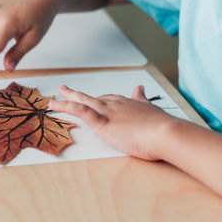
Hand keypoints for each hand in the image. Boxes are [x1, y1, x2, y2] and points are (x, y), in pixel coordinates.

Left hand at [49, 85, 177, 159]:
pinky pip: (80, 111)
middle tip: (65, 89)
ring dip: (68, 97)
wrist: (166, 133)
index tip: (93, 99)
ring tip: (56, 94)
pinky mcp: (102, 123)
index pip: (110, 99)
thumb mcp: (151, 109)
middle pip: (93, 98)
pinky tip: (55, 104)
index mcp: (127, 103)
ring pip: (83, 101)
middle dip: (78, 94)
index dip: (99, 100)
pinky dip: (66, 106)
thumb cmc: (163, 127)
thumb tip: (140, 87)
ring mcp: (108, 112)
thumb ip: (143, 100)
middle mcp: (115, 105)